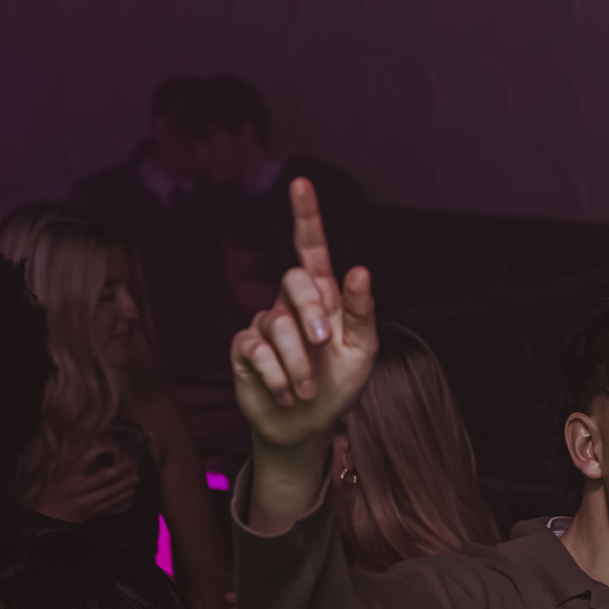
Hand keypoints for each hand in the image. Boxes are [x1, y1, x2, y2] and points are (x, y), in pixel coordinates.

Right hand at [29, 444, 140, 521]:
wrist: (49, 515)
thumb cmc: (55, 491)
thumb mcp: (62, 473)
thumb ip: (79, 461)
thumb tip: (96, 444)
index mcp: (69, 474)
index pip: (86, 457)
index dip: (102, 449)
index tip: (113, 447)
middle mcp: (77, 487)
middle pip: (102, 476)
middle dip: (119, 468)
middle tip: (131, 462)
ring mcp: (86, 500)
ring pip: (110, 491)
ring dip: (125, 484)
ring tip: (136, 476)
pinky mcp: (92, 511)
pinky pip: (111, 503)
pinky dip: (122, 496)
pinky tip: (131, 491)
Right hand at [230, 178, 377, 452]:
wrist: (308, 426)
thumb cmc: (340, 383)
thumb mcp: (362, 350)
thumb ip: (361, 312)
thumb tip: (361, 270)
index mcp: (324, 297)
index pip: (311, 248)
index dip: (306, 216)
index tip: (301, 183)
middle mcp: (292, 303)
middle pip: (293, 279)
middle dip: (310, 311)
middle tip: (324, 343)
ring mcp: (266, 323)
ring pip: (278, 324)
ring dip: (299, 363)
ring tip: (309, 389)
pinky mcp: (245, 348)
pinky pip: (257, 350)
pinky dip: (278, 375)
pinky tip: (288, 392)